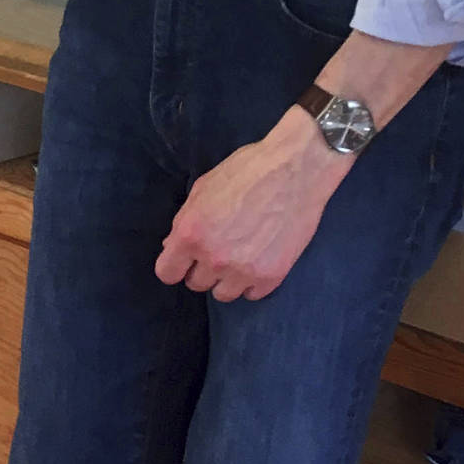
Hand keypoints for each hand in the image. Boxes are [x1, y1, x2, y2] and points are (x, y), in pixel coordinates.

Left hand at [154, 112, 345, 301]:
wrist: (297, 170)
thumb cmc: (249, 170)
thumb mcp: (204, 188)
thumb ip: (184, 221)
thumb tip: (172, 246)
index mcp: (192, 234)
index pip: (167, 273)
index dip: (175, 265)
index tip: (185, 259)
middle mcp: (214, 258)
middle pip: (195, 284)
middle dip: (202, 268)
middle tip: (220, 248)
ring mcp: (244, 271)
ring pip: (223, 294)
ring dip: (227, 279)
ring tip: (240, 256)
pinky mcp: (271, 276)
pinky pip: (252, 294)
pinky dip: (253, 281)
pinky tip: (259, 260)